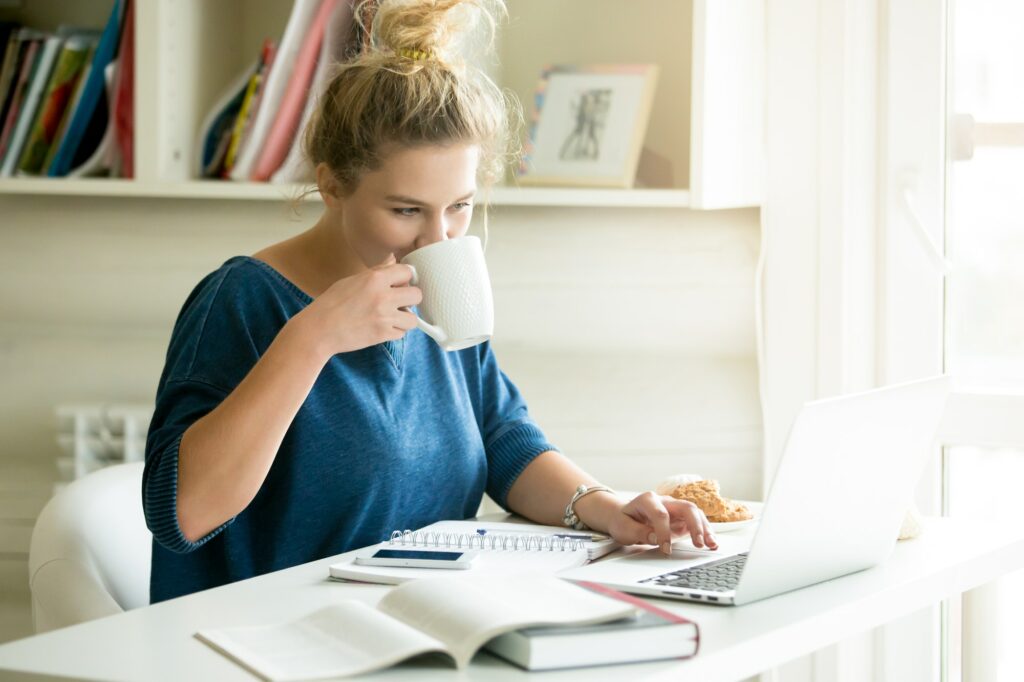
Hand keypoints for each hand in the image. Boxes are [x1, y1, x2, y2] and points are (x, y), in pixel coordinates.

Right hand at [293, 254, 421, 358]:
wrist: (319, 329)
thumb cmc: (331, 303)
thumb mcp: (351, 281)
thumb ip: (375, 275)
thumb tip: (393, 268)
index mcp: (375, 278)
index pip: (407, 272)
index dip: (405, 278)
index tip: (400, 284)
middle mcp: (383, 296)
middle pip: (417, 294)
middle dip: (409, 298)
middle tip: (399, 302)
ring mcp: (384, 317)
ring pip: (413, 318)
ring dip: (405, 318)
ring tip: (392, 317)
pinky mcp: (383, 334)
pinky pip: (402, 333)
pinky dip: (395, 331)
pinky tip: (383, 327)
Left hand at [606, 491, 717, 555]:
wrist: (625, 517)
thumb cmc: (624, 521)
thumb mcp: (624, 527)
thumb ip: (639, 532)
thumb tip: (657, 538)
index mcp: (647, 499)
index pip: (660, 514)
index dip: (664, 532)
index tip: (665, 549)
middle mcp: (665, 501)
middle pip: (685, 507)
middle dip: (694, 525)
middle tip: (698, 544)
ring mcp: (675, 509)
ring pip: (695, 514)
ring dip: (705, 529)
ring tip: (712, 544)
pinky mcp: (682, 519)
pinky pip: (697, 522)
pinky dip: (705, 532)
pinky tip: (712, 543)